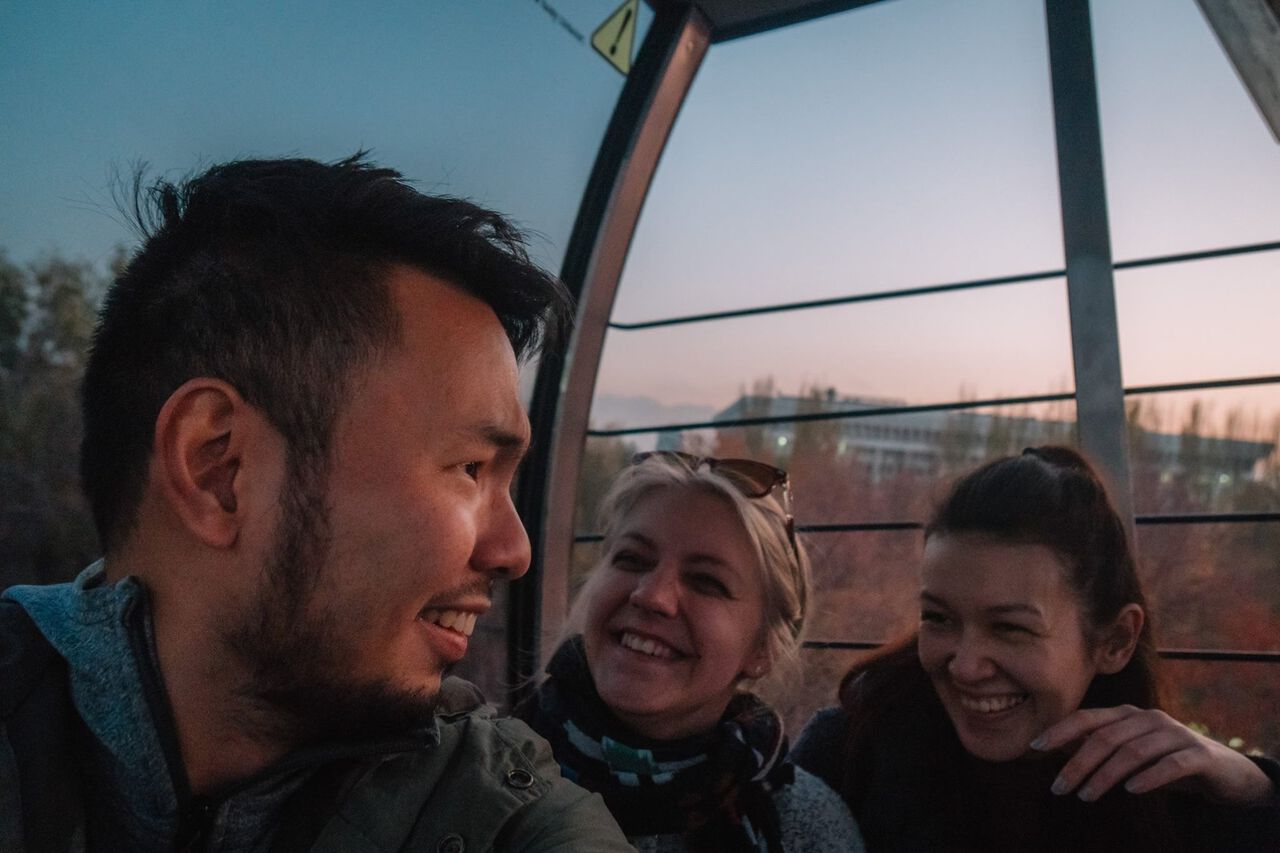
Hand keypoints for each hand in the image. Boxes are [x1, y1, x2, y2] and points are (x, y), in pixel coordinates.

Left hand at [1031, 705, 1273, 806]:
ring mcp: (1175, 733)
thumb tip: (1055, 747)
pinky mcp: (1198, 754)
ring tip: (1086, 796)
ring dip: (1106, 775)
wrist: (1225, 771)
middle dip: (1078, 763)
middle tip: (1059, 788)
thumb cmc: (1165, 761)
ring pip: (1134, 751)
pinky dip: (1150, 777)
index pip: (1087, 717)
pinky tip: (1132, 791)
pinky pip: (1171, 764)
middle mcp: (1149, 718)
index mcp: (1128, 714)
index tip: (1035, 747)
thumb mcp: (1129, 752)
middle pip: (1106, 737)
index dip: (1060, 730)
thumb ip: (1098, 746)